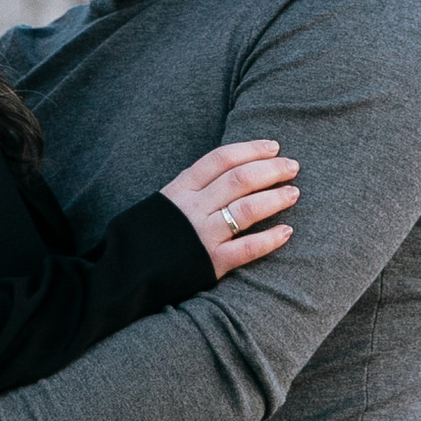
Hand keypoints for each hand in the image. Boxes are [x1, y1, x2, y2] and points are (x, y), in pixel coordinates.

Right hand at [161, 137, 299, 276]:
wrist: (126, 273)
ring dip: (275, 199)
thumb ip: (192, 187)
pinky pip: (247, 248)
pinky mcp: (211, 263)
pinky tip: (287, 231)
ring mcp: (203, 235)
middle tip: (293, 166)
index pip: (221, 159)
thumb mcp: (164, 202)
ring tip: (294, 193)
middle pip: (239, 179)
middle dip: (271, 170)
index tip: (274, 146)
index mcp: (181, 188)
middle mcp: (193, 207)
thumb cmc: (148, 236)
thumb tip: (228, 170)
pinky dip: (269, 239)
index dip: (251, 150)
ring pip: (247, 209)